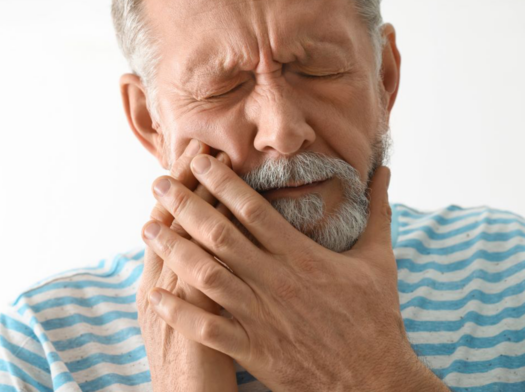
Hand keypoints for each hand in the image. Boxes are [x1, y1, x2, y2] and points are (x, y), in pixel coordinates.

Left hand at [142, 156, 448, 390]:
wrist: (375, 381)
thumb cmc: (375, 320)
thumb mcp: (379, 261)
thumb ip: (378, 212)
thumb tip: (384, 170)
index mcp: (300, 257)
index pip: (252, 209)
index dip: (221, 183)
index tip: (198, 161)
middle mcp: (274, 281)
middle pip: (219, 236)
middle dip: (185, 206)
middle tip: (158, 184)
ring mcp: (260, 315)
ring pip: (206, 277)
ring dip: (173, 251)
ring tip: (147, 228)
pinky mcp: (253, 348)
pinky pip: (207, 328)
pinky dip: (179, 311)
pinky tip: (155, 294)